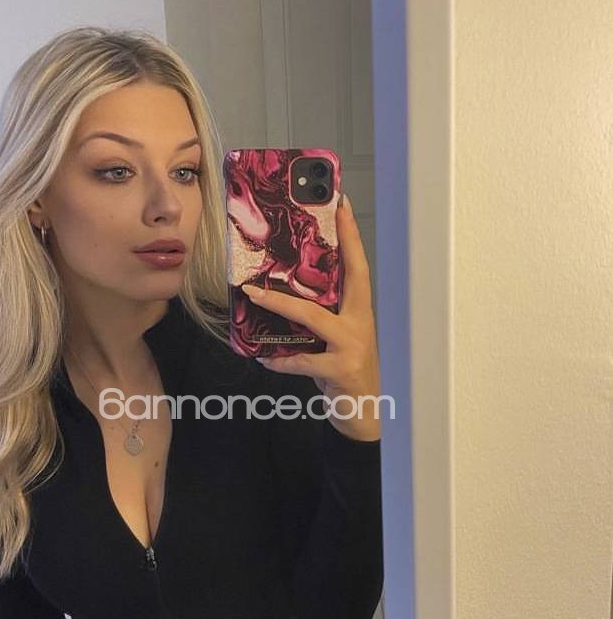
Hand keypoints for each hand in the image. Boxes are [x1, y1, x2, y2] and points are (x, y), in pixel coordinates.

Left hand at [242, 193, 380, 440]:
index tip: (342, 204)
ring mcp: (352, 346)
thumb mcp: (337, 342)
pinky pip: (301, 361)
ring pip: (312, 318)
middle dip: (313, 259)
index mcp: (359, 312)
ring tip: (254, 295)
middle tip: (290, 236)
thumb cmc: (346, 374)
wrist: (365, 414)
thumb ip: (320, 320)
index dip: (351, 236)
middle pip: (343, 281)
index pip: (358, 267)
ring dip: (280, 305)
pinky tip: (264, 359)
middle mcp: (360, 324)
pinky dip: (280, 361)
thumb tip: (283, 299)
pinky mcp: (341, 369)